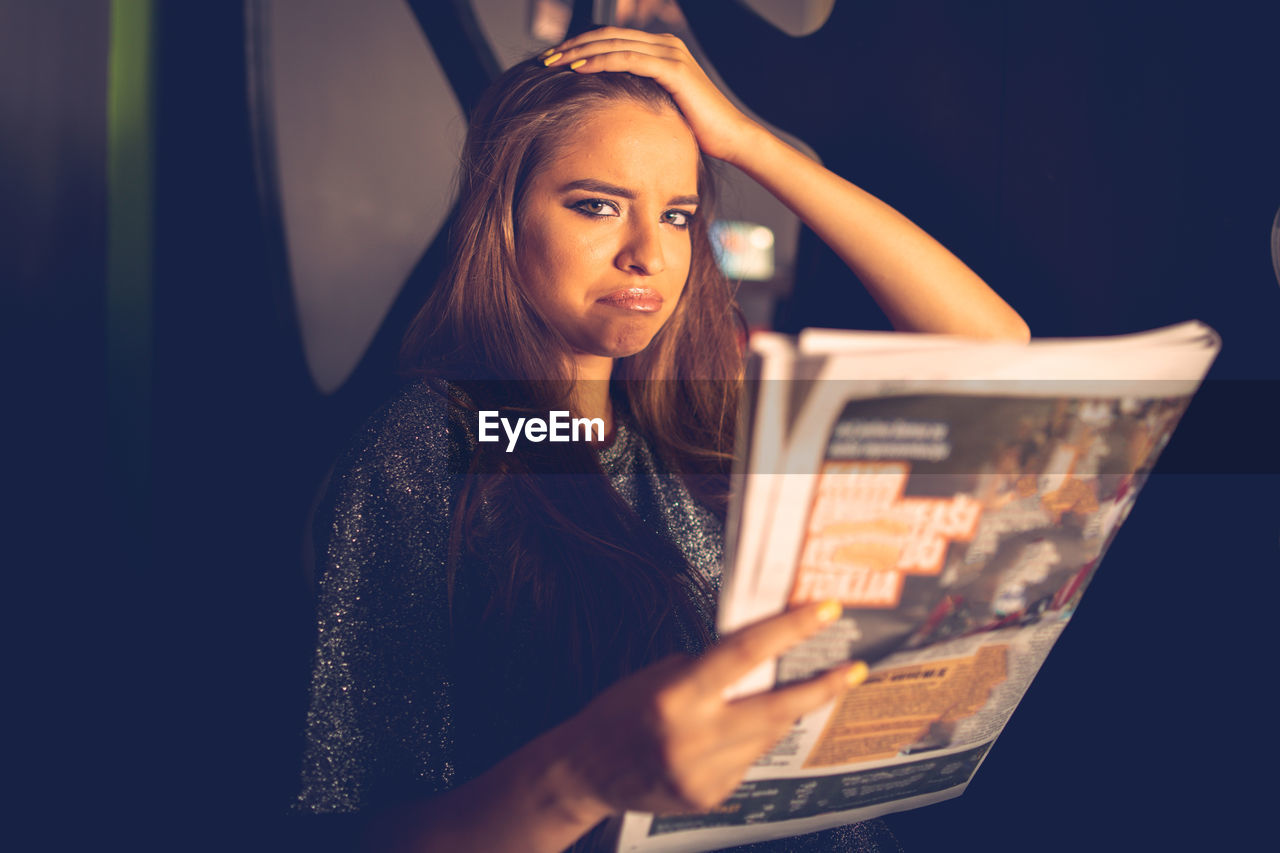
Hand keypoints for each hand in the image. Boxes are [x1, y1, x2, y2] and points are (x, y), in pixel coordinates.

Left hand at [545, 27, 758, 163]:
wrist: (730, 139)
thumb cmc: (696, 131)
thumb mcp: (659, 109)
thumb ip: (637, 98)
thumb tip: (606, 108)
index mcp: (660, 50)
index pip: (611, 39)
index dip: (581, 46)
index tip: (553, 61)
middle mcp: (665, 44)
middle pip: (607, 35)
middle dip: (572, 45)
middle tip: (543, 59)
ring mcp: (670, 53)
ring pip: (613, 43)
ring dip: (579, 51)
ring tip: (552, 63)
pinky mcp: (674, 69)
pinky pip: (627, 59)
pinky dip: (599, 61)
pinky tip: (577, 69)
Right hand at [553, 600, 867, 815]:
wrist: (586, 772)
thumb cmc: (619, 711)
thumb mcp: (659, 675)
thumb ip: (709, 668)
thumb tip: (762, 655)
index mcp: (676, 696)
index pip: (743, 654)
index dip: (788, 630)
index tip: (823, 612)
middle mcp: (693, 738)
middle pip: (776, 707)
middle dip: (821, 686)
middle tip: (853, 667)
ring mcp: (705, 774)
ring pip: (767, 735)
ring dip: (783, 711)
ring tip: (792, 692)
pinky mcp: (711, 796)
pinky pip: (748, 759)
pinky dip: (752, 739)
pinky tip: (735, 731)